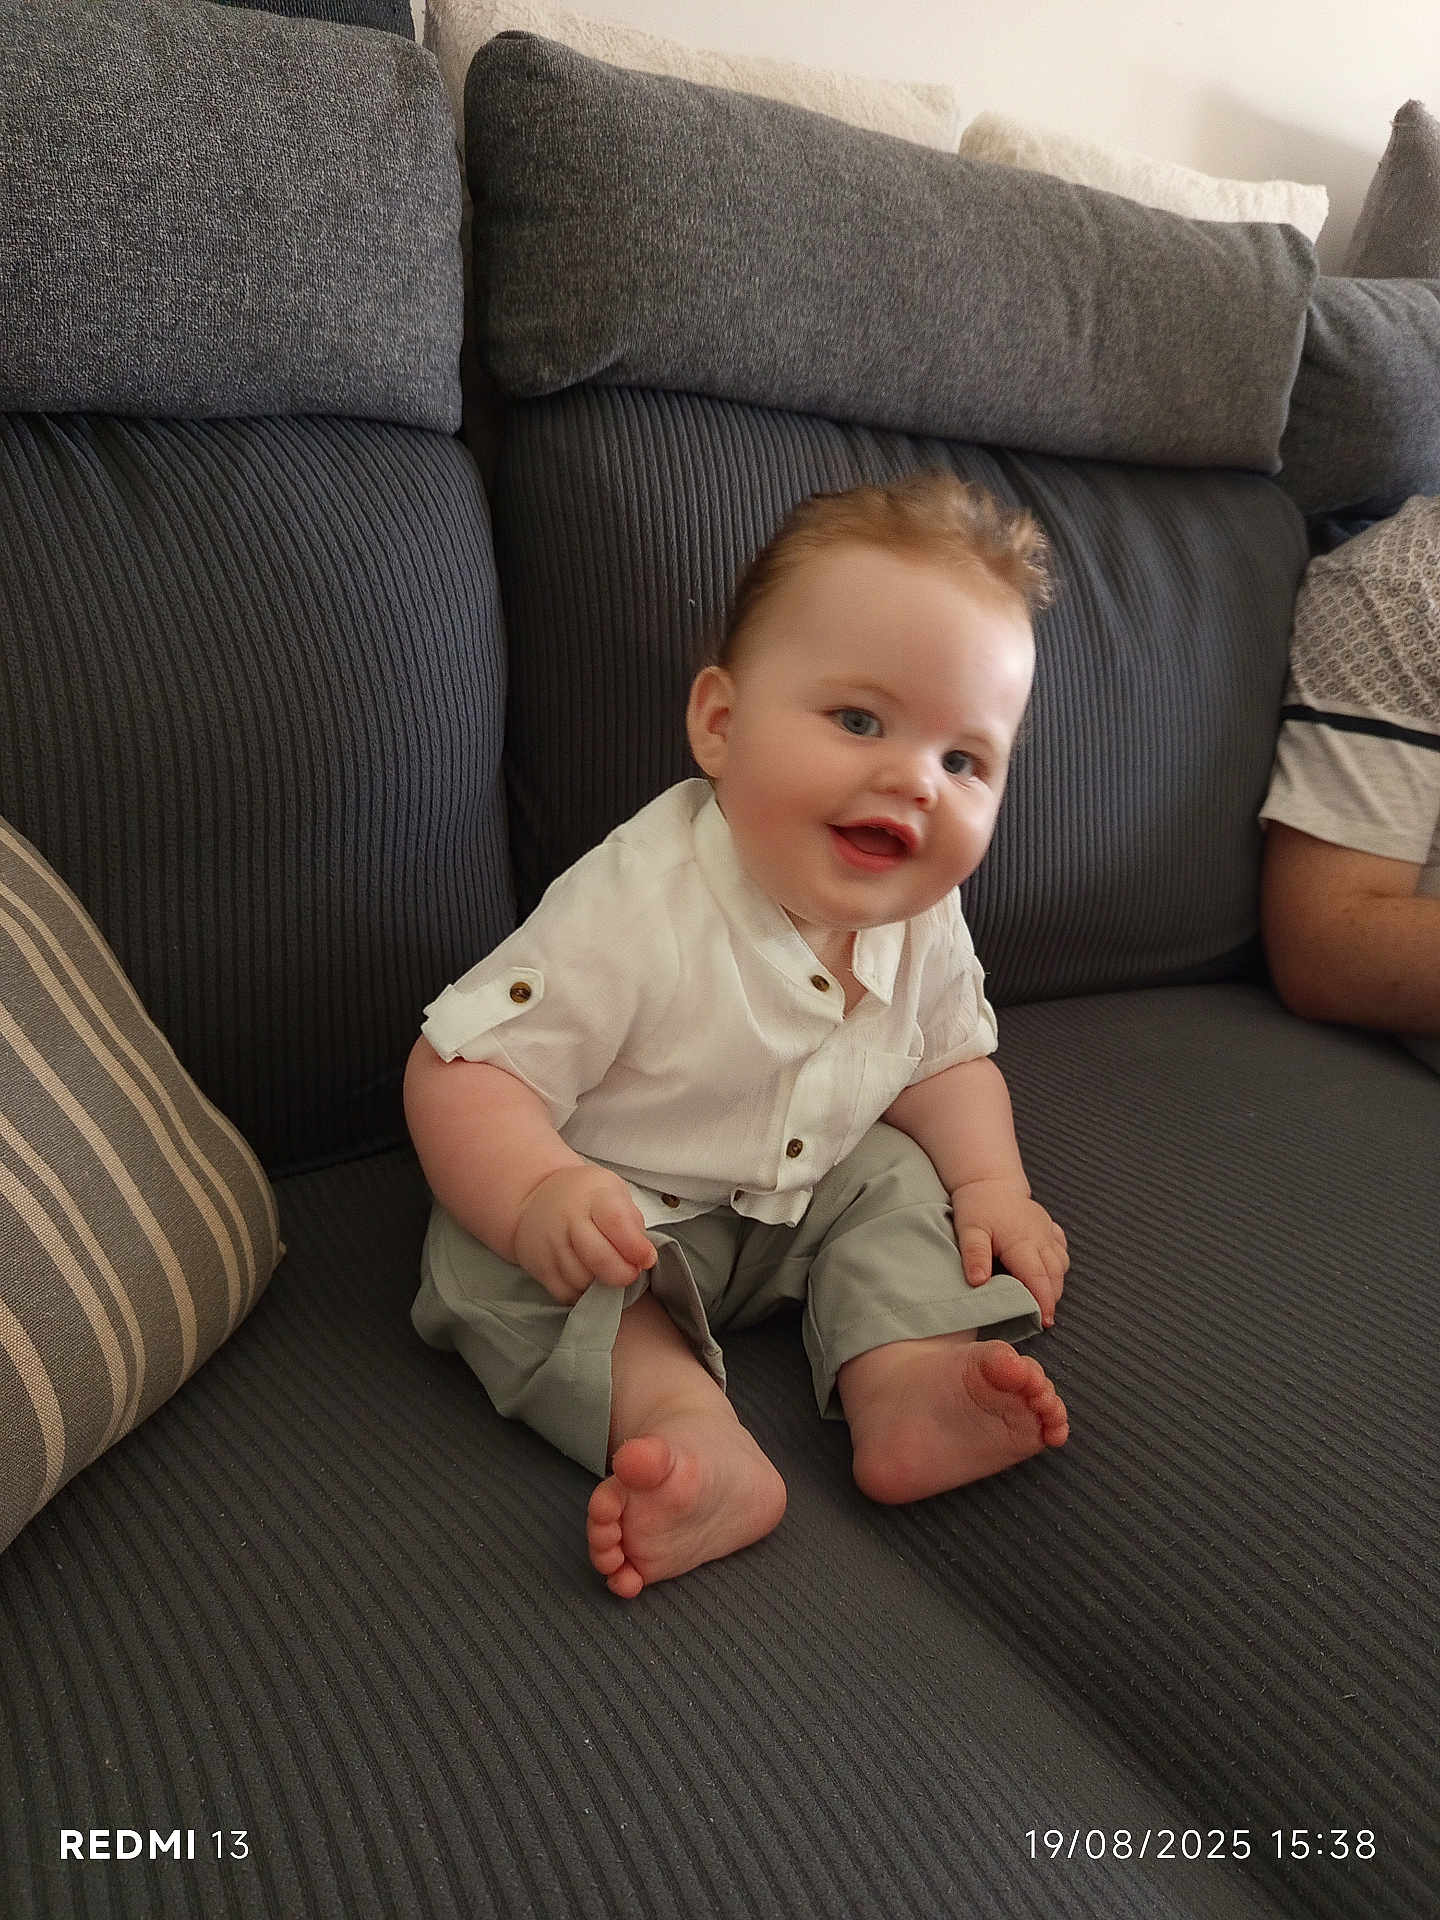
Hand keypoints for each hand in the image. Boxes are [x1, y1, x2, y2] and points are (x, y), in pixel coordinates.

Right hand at [512, 1165, 657, 1305]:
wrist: (538, 1200)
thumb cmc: (586, 1198)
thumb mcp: (614, 1193)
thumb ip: (632, 1223)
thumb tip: (644, 1258)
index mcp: (595, 1196)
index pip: (617, 1222)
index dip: (636, 1247)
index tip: (647, 1259)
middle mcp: (568, 1219)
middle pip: (599, 1258)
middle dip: (623, 1274)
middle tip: (631, 1272)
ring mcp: (551, 1244)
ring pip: (583, 1281)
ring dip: (602, 1286)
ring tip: (608, 1272)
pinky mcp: (540, 1267)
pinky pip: (566, 1294)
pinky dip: (582, 1295)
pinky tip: (589, 1281)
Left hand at [950, 1178, 1067, 1326]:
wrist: (989, 1180)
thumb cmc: (977, 1205)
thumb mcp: (969, 1230)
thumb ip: (975, 1255)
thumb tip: (978, 1282)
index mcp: (1022, 1242)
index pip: (1038, 1277)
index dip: (1044, 1301)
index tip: (1044, 1321)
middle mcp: (1040, 1238)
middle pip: (1054, 1275)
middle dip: (1052, 1299)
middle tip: (1044, 1319)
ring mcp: (1047, 1232)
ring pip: (1061, 1264)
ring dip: (1056, 1284)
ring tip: (1045, 1300)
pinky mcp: (1049, 1228)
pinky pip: (1061, 1250)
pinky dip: (1059, 1266)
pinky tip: (1049, 1274)